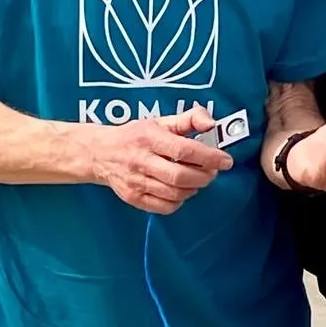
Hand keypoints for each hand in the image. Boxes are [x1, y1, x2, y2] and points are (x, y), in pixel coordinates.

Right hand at [89, 107, 231, 214]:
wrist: (99, 153)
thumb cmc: (135, 136)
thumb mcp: (160, 121)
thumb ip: (189, 119)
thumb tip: (212, 124)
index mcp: (149, 137)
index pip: (184, 150)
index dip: (209, 157)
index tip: (225, 160)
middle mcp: (141, 160)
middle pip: (181, 176)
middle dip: (204, 176)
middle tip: (212, 171)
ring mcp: (136, 182)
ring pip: (175, 193)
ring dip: (194, 188)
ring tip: (197, 179)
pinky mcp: (134, 198)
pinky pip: (165, 207)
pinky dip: (180, 200)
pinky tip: (181, 190)